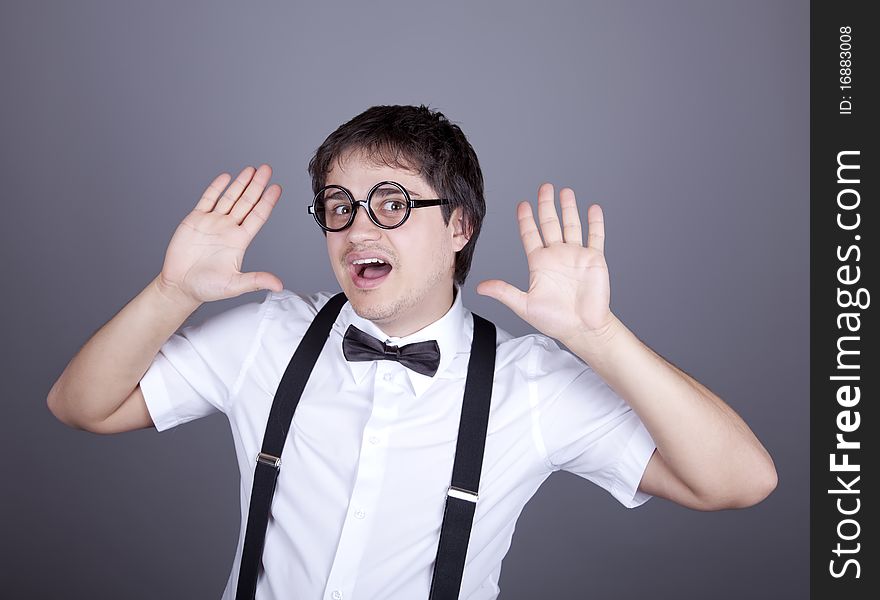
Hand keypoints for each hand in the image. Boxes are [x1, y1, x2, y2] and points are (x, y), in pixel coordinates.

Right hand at [157, 164, 283, 306]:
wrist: (180, 285)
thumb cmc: (207, 287)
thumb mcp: (235, 285)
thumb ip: (256, 281)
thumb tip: (278, 285)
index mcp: (240, 240)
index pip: (258, 216)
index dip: (267, 202)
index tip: (277, 188)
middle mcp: (228, 228)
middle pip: (246, 202)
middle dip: (257, 185)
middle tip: (267, 169)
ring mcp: (213, 222)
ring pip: (230, 197)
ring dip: (240, 183)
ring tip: (251, 169)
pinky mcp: (195, 220)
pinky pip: (208, 199)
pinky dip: (216, 188)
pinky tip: (226, 177)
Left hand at [477, 183, 615, 346]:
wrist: (583, 329)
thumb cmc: (555, 320)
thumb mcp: (524, 305)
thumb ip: (504, 292)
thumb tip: (480, 287)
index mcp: (539, 263)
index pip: (530, 235)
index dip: (526, 219)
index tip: (522, 204)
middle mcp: (557, 255)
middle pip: (550, 223)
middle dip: (546, 204)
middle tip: (544, 187)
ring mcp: (576, 255)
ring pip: (571, 225)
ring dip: (568, 208)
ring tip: (565, 191)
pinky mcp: (594, 259)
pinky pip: (595, 236)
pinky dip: (595, 222)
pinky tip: (592, 208)